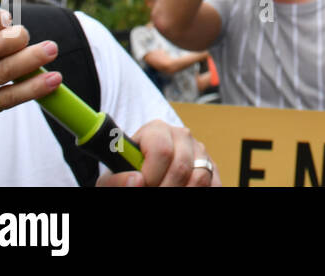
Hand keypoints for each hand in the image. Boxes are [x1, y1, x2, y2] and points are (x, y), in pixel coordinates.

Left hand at [96, 119, 219, 186]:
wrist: (141, 178)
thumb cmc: (126, 177)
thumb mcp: (112, 179)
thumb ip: (115, 180)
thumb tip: (135, 181)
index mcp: (156, 130)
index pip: (161, 150)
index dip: (151, 175)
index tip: (142, 185)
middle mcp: (182, 135)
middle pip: (181, 166)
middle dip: (165, 188)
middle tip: (153, 192)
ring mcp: (199, 150)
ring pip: (200, 176)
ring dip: (182, 191)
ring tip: (166, 194)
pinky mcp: (212, 166)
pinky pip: (212, 183)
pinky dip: (198, 192)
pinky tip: (181, 191)